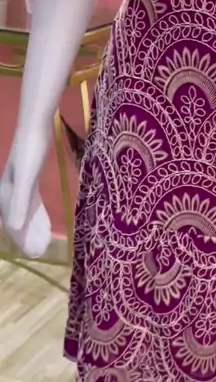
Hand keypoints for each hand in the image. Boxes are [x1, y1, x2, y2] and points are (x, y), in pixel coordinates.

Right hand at [0, 130, 51, 257]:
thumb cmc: (30, 153)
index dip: (21, 239)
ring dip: (33, 228)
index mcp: (6, 194)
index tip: (33, 253)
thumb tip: (15, 228)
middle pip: (17, 220)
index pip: (12, 223)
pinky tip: (44, 222)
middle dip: (26, 236)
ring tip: (43, 242)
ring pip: (24, 212)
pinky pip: (32, 203)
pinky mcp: (30, 179)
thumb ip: (21, 203)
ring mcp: (20, 186)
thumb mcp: (26, 179)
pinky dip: (37, 215)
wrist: (34, 128)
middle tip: (40, 252)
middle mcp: (9, 192)